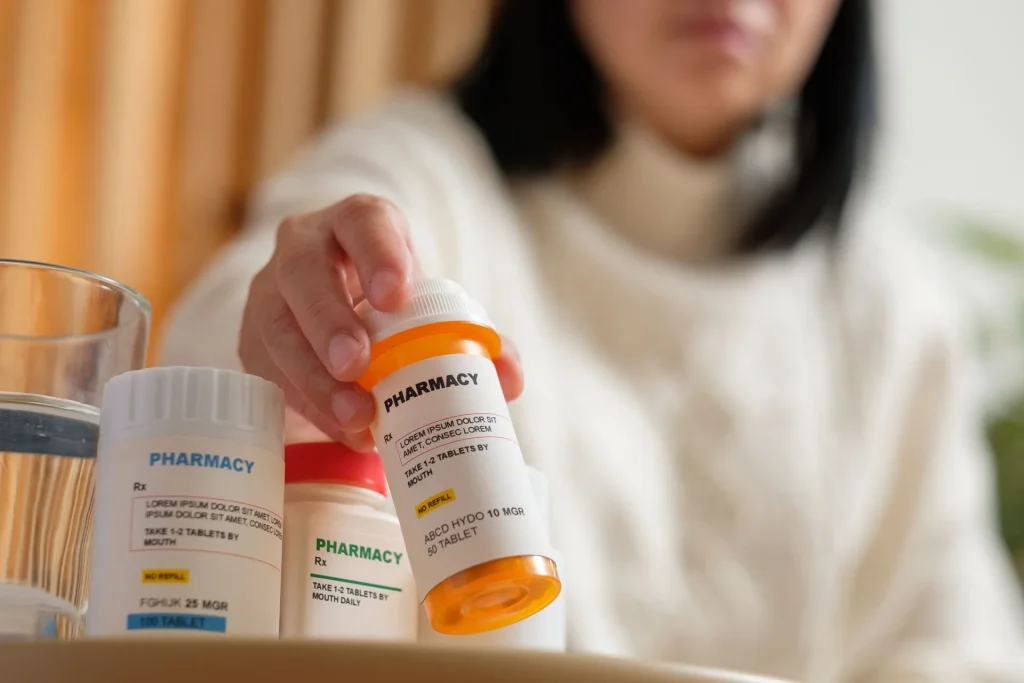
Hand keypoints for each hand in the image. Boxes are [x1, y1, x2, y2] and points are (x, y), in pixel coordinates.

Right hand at [238, 194, 523, 450]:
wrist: (335, 319)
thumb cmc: (391, 308)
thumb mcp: (428, 308)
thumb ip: (474, 338)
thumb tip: (508, 379)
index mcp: (356, 224)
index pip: (362, 220)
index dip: (378, 252)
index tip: (395, 296)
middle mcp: (304, 247)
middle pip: (303, 269)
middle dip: (329, 318)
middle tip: (357, 363)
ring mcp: (270, 292)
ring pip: (277, 326)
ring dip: (314, 375)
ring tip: (355, 415)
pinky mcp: (254, 339)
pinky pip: (270, 371)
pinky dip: (307, 404)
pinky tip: (340, 429)